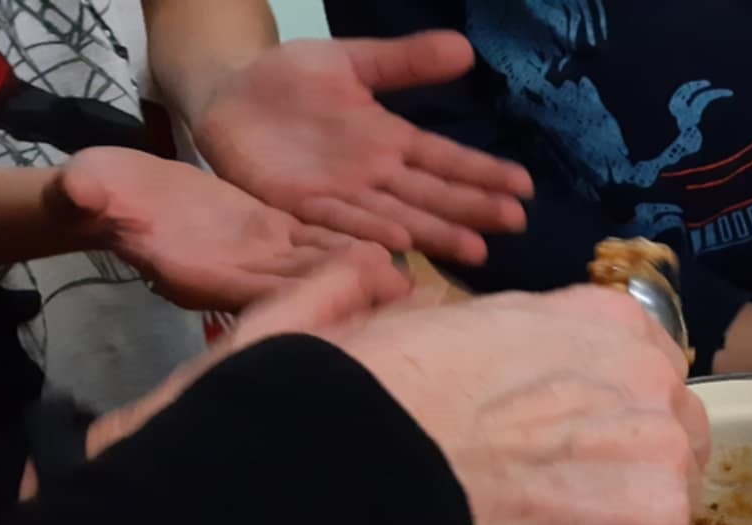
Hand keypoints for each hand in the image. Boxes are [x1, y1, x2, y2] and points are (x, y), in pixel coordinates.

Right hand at [48, 147, 368, 310]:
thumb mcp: (89, 191)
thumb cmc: (97, 197)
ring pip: (317, 273)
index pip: (252, 294)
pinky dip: (350, 249)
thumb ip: (88, 196)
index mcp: (199, 275)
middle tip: (398, 300)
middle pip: (299, 295)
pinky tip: (389, 249)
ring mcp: (261, 261)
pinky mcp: (275, 238)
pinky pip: (318, 247)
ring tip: (410, 281)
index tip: (337, 302)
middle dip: (345, 299)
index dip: (294, 296)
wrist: (115, 194)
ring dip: (360, 279)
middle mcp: (239, 278)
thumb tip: (79, 190)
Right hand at [89, 251, 709, 524]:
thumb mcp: (401, 312)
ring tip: (547, 522)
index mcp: (605, 316)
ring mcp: (663, 447)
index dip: (597, 406)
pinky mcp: (658, 522)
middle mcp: (651, 370)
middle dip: (625, 455)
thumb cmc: (366, 390)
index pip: (639, 368)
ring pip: (668, 487)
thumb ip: (432, 302)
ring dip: (621, 507)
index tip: (554, 433)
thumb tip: (395, 282)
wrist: (365, 462)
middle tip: (555, 486)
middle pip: (668, 424)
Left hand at [192, 33, 532, 266]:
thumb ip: (404, 62)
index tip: (524, 187)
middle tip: (514, 223)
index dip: (484, 173)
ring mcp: (343, 197)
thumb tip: (465, 47)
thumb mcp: (350, 62)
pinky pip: (341, 224)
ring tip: (475, 249)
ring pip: (398, 219)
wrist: (227, 95)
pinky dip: (370, 235)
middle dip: (473, 210)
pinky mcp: (303, 208)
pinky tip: (401, 247)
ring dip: (435, 235)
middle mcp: (377, 178)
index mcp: (392, 143)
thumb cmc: (289, 80)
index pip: (447, 161)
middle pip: (432, 196)